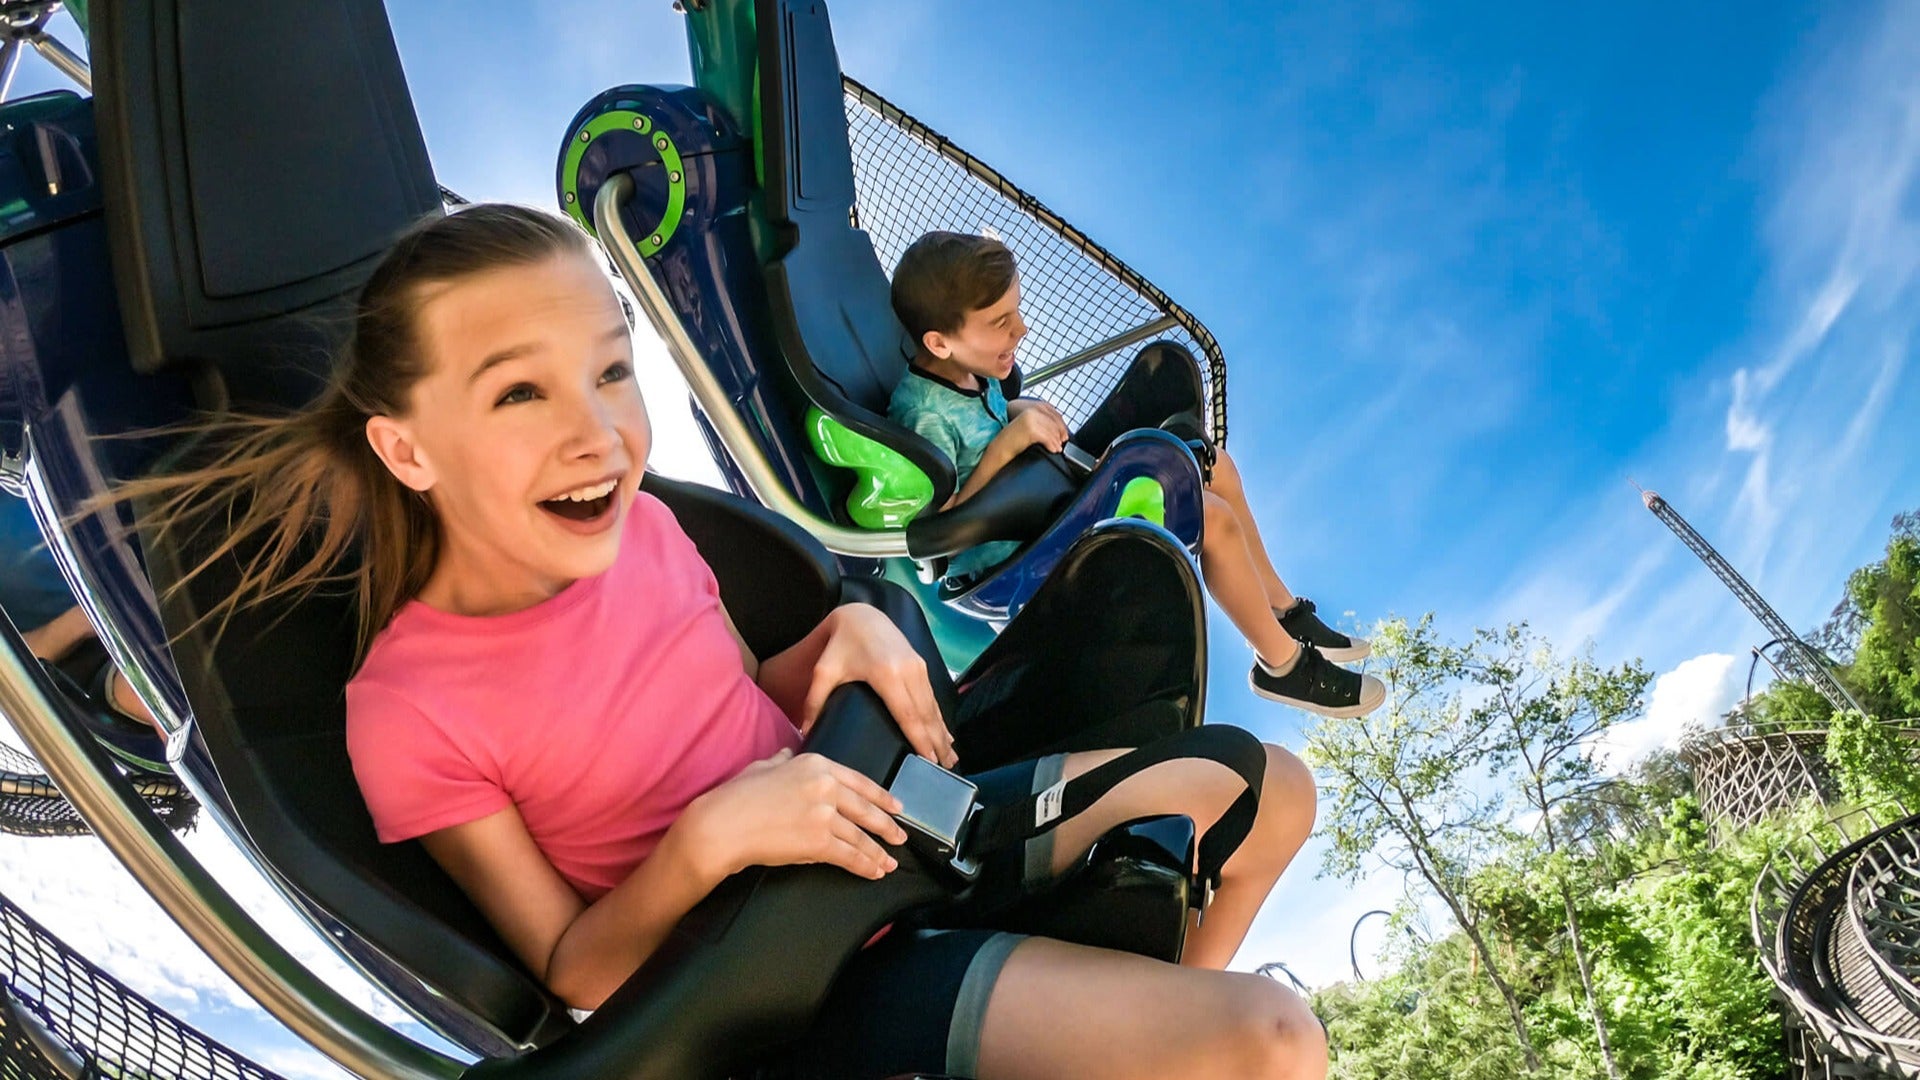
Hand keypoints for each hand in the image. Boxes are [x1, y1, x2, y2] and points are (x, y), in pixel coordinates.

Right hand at [687, 749, 908, 879]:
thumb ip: (783, 759)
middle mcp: (826, 786)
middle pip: (866, 809)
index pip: (860, 781)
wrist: (723, 824)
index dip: (881, 796)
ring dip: (878, 852)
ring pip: (861, 836)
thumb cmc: (737, 796)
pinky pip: (850, 855)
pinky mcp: (819, 841)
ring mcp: (825, 814)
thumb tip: (789, 752)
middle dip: (887, 825)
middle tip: (900, 835)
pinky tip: (874, 872)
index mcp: (816, 764)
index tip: (896, 806)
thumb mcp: (764, 765)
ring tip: (889, 862)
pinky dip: (865, 866)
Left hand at [800, 604, 957, 767]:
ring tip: (950, 758)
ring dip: (942, 733)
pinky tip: (945, 734)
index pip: (907, 714)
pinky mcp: (921, 664)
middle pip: (925, 715)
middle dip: (936, 743)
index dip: (919, 739)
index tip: (928, 760)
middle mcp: (908, 671)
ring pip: (933, 707)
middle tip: (945, 768)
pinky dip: (939, 718)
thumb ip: (814, 701)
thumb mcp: (824, 671)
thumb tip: (804, 732)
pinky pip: (932, 697)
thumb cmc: (841, 644)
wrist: (862, 614)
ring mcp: (918, 666)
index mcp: (886, 674)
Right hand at [1004, 406, 1069, 453]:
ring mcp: (1032, 419)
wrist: (1002, 445)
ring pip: (1052, 431)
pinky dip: (1052, 445)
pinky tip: (1053, 449)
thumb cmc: (1015, 438)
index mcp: (1034, 408)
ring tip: (1057, 448)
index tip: (1064, 434)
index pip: (1054, 414)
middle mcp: (1033, 411)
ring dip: (1056, 441)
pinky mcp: (1031, 429)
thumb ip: (1043, 422)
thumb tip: (1059, 429)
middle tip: (1062, 442)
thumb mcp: (1031, 425)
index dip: (1062, 426)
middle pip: (1055, 423)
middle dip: (1060, 434)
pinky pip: (1047, 438)